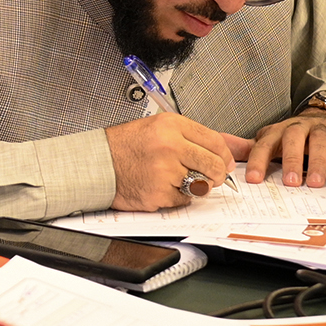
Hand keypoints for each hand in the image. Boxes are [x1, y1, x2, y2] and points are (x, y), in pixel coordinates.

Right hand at [105, 112, 237, 211]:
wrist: (98, 163)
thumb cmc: (126, 146)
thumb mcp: (158, 128)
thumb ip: (191, 137)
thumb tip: (227, 151)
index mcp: (171, 125)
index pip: (215, 140)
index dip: (224, 155)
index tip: (224, 161)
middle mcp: (169, 145)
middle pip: (213, 165)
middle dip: (216, 175)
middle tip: (210, 176)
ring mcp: (164, 171)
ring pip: (201, 185)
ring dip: (195, 186)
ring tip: (178, 179)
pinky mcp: (158, 192)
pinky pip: (184, 200)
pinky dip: (177, 197)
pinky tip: (163, 186)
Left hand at [245, 111, 325, 187]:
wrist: (322, 115)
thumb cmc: (293, 136)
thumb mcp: (270, 141)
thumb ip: (249, 149)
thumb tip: (223, 149)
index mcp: (276, 133)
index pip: (264, 145)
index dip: (258, 161)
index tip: (254, 180)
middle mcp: (296, 127)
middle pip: (292, 139)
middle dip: (291, 160)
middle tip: (291, 183)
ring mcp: (319, 125)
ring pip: (318, 138)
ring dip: (317, 160)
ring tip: (315, 182)